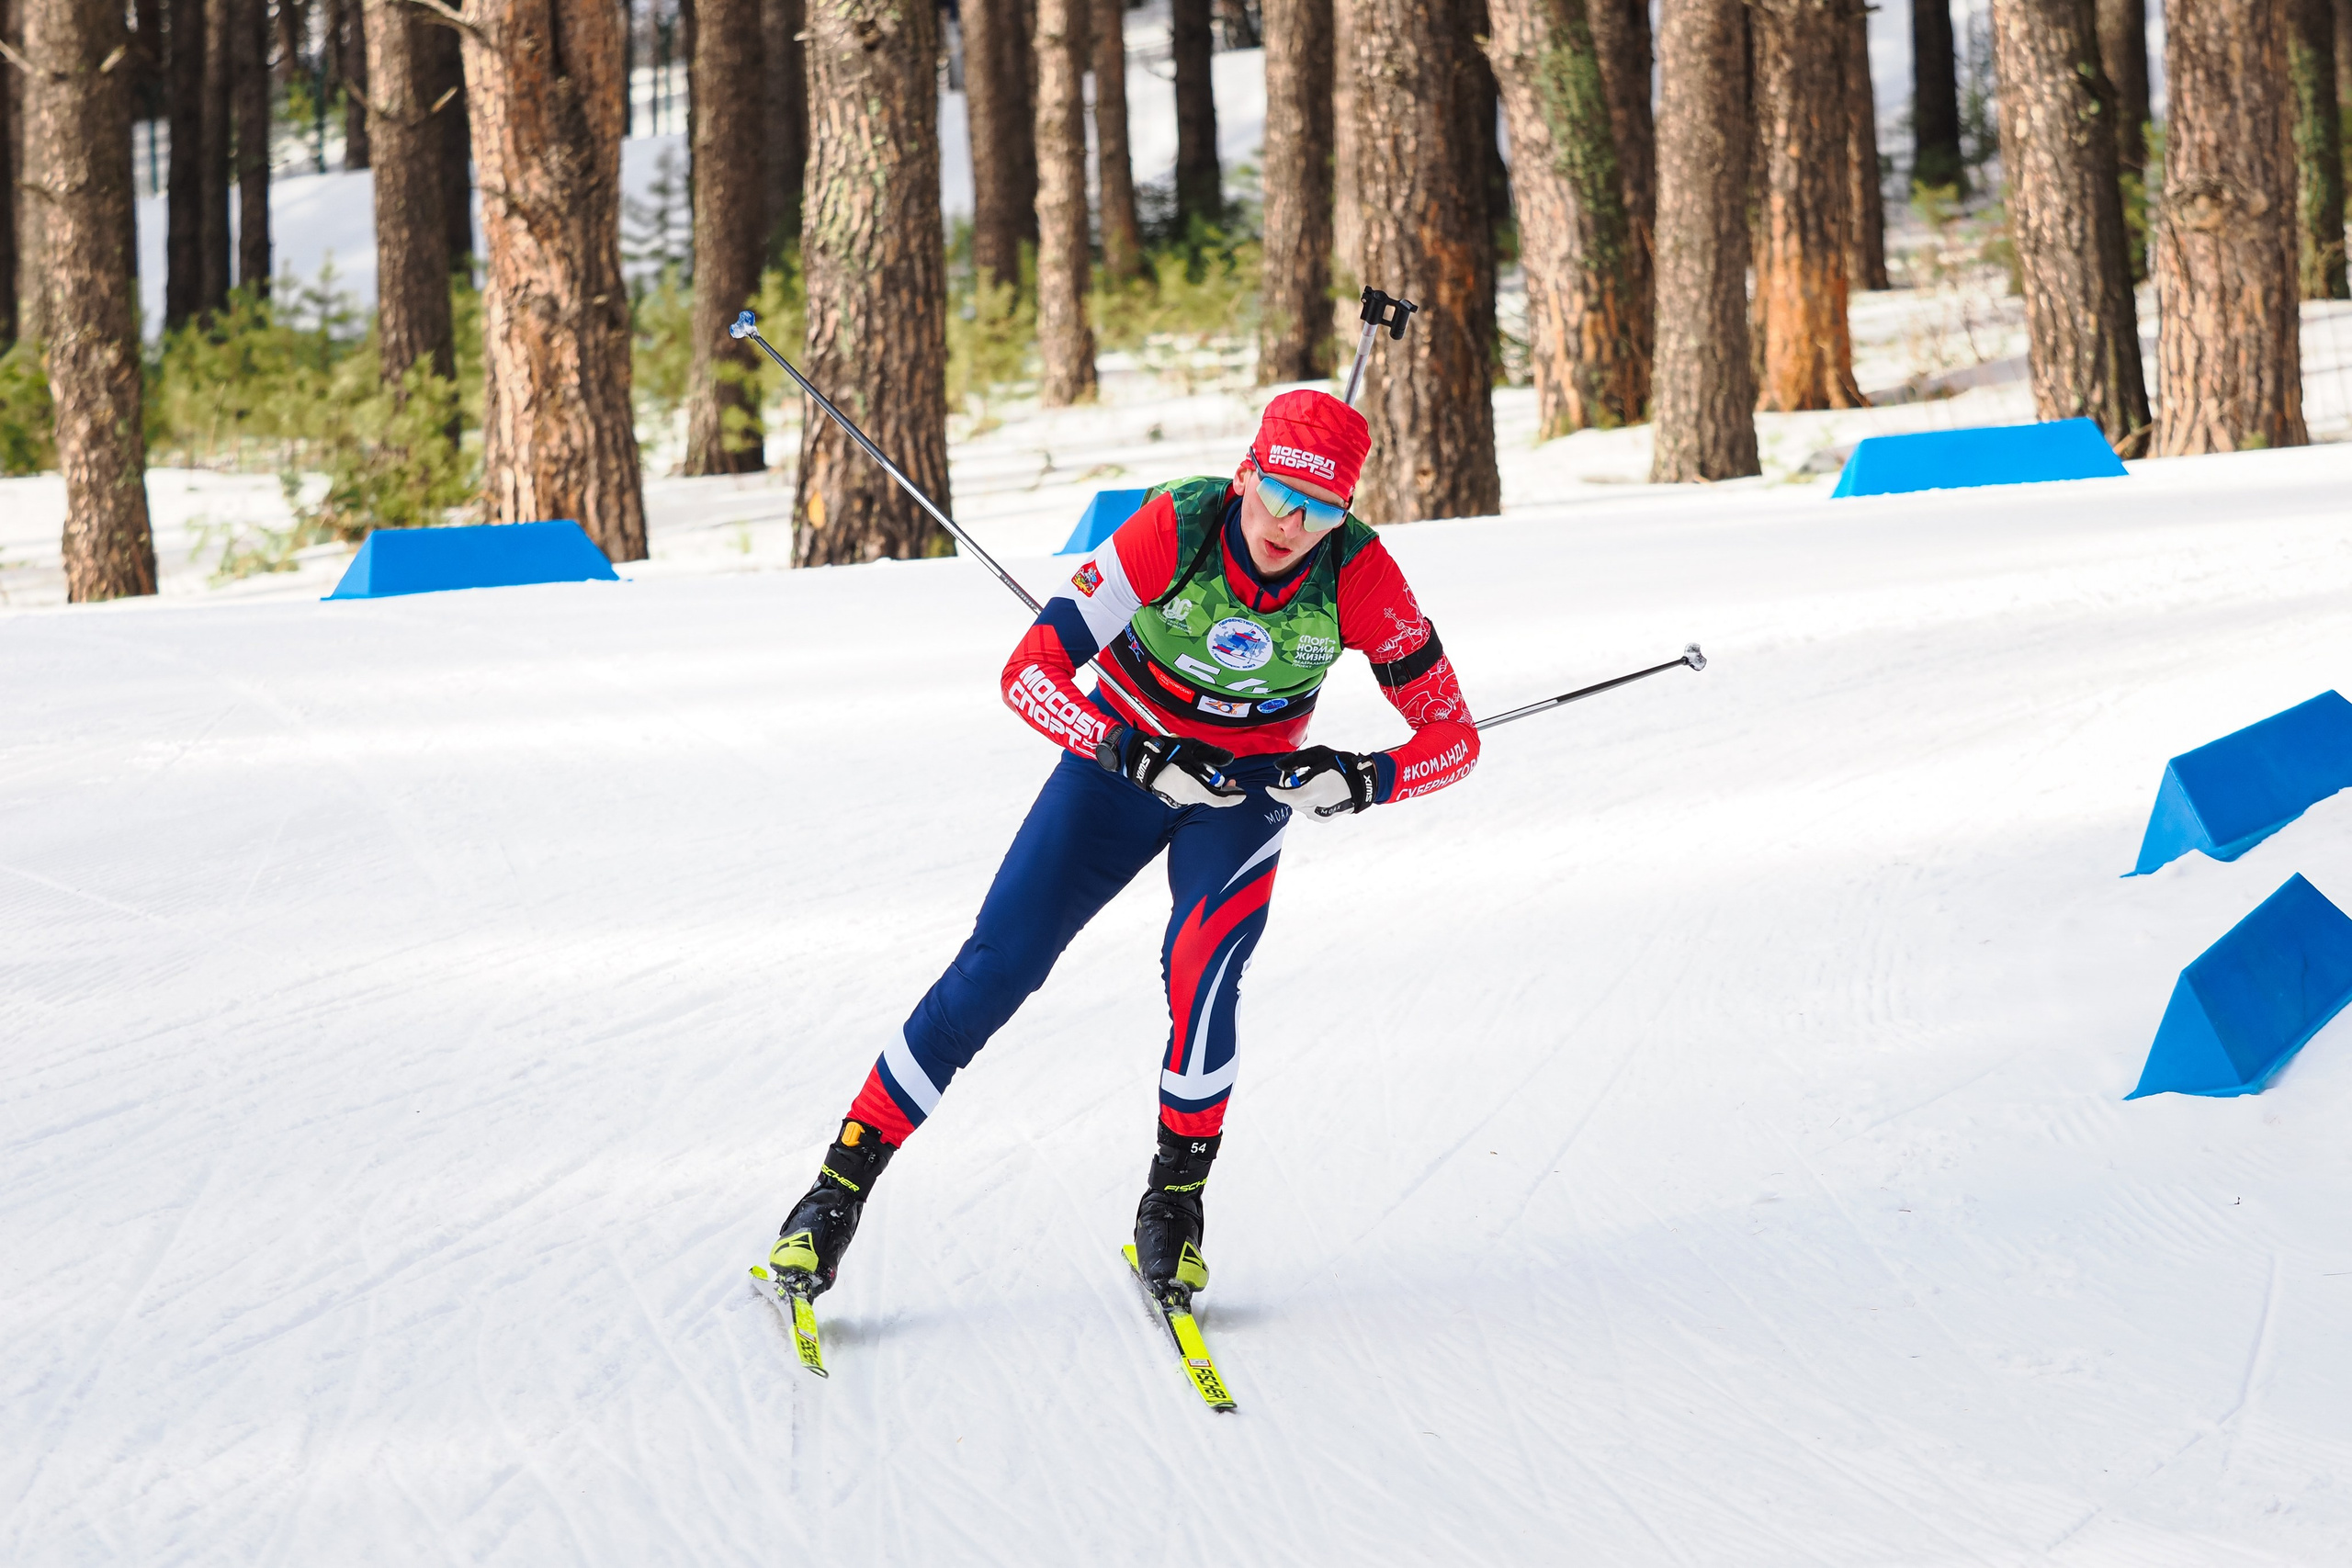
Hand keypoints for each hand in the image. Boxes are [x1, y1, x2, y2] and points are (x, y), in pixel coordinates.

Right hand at [1096, 726, 1245, 808]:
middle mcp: (1187, 797)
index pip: (1219, 800)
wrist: (1139, 760)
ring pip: (1201, 794)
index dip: (1233, 798)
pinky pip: (1191, 793)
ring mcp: (1178, 799)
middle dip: (1221, 788)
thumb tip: (1229, 758)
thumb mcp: (1192, 749)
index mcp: (1194, 788)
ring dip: (1208, 785)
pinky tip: (1193, 773)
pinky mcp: (1172, 797)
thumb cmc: (1166, 754)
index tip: (1243, 794)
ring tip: (1205, 770)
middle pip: (1211, 796)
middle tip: (1230, 780)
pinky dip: (1197, 786)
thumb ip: (1213, 755)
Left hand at [1268, 746, 1379, 817]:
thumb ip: (1295, 760)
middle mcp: (1316, 806)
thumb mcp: (1319, 755)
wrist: (1364, 783)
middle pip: (1291, 800)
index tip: (1268, 787)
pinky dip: (1305, 801)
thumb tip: (1278, 767)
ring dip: (1296, 795)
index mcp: (1315, 791)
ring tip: (1309, 781)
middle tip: (1294, 775)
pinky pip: (1306, 810)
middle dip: (1287, 789)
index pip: (1287, 797)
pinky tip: (1315, 790)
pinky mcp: (1323, 818)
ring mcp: (1320, 815)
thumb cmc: (1341, 765)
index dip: (1275, 792)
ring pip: (1298, 806)